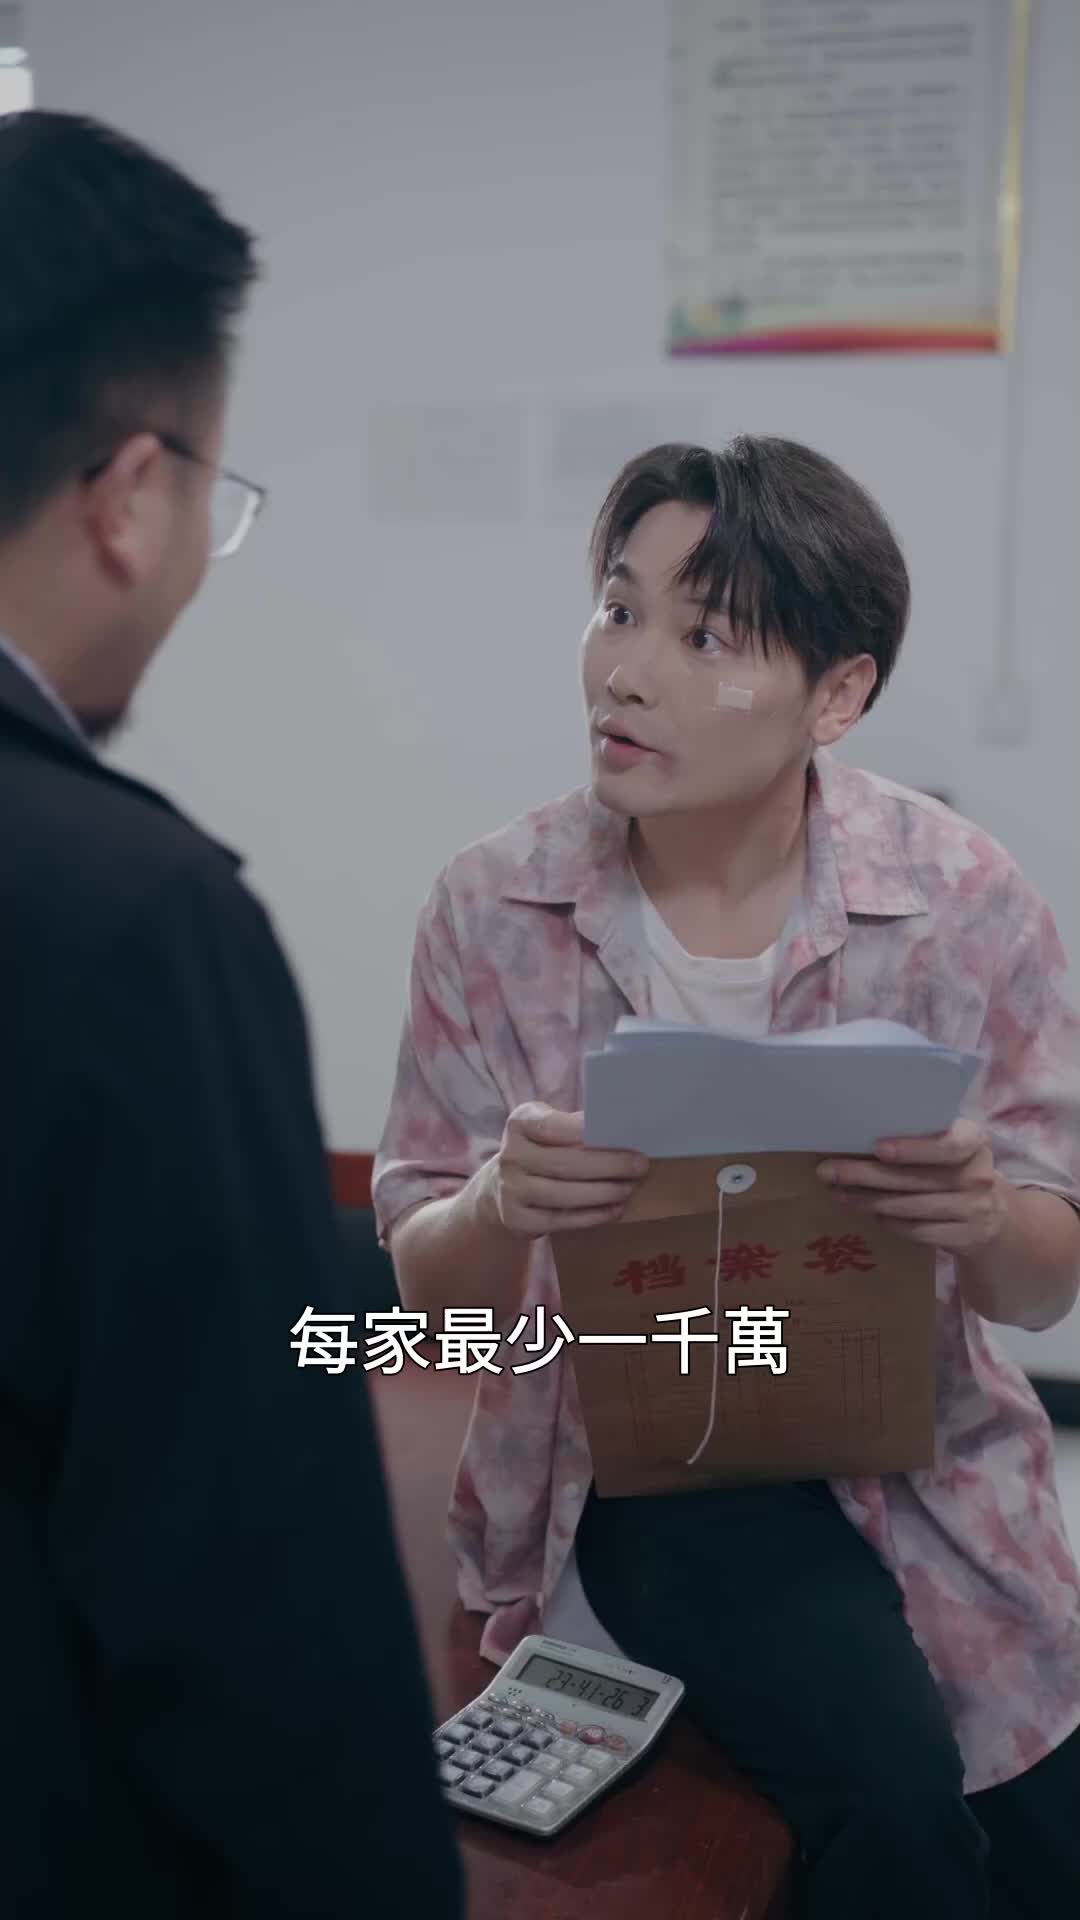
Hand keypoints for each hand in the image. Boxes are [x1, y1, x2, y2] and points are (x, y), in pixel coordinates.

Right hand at [479, 1104, 649, 1240]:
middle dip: (608, 1165)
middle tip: (640, 1166)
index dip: (587, 1131)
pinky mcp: (516, 1220)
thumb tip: (619, 1126)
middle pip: (565, 1163)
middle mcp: (511, 1156)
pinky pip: (560, 1220)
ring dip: (603, 1193)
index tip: (623, 1134)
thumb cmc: (541, 1150)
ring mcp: (511, 1190)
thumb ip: (576, 1125)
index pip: (554, 1126)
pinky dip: (591, 1217)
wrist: (502, 1187)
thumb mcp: (550, 1127)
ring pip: (564, 1195)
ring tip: (629, 1188)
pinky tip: (614, 1210)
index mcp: (520, 1124)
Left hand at [817, 1120, 1008, 1255]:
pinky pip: (918, 1230)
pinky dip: (891, 1223)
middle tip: (829, 1172)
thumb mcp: (950, 1150)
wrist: (996, 1218)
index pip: (949, 1144)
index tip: (877, 1149)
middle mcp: (979, 1174)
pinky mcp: (967, 1237)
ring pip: (911, 1206)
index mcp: (975, 1141)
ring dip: (869, 1201)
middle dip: (865, 1174)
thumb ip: (921, 1140)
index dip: (913, 1149)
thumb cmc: (956, 1172)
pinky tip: (872, 1214)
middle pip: (916, 1178)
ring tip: (839, 1194)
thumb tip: (854, 1136)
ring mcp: (976, 1209)